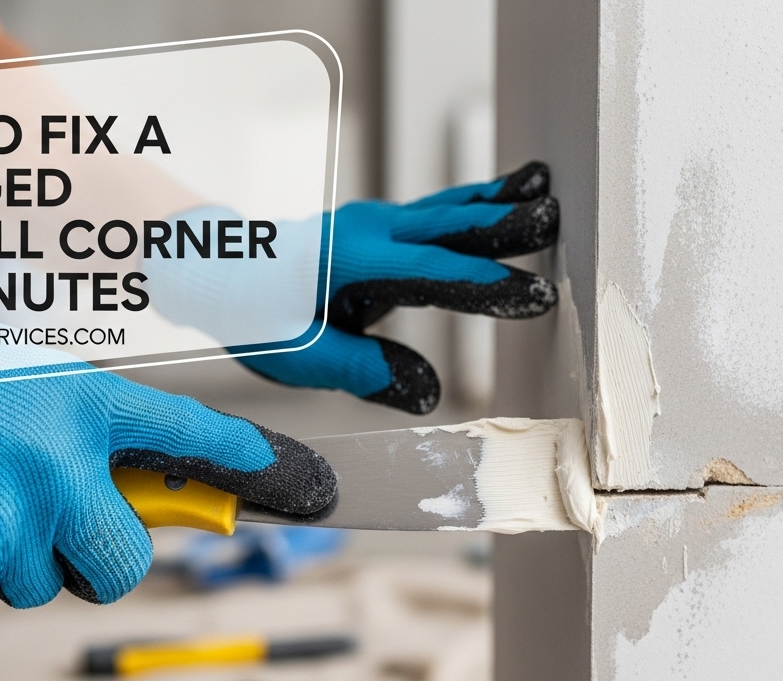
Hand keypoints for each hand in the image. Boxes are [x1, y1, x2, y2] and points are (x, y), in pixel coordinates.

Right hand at [0, 264, 334, 622]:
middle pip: (121, 561)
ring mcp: (4, 518)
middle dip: (95, 560)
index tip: (301, 480)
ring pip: (40, 586)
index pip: (186, 434)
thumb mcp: (5, 372)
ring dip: (7, 562)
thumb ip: (71, 424)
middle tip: (51, 528)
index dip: (248, 463)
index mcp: (74, 401)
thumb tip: (124, 484)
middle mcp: (54, 461)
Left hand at [240, 162, 559, 412]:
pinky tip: (509, 194)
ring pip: (448, 210)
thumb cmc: (260, 316)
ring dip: (497, 201)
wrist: (227, 273)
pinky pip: (439, 211)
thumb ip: (364, 370)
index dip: (485, 286)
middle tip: (554, 217)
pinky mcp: (386, 227)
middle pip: (449, 227)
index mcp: (353, 262)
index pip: (432, 274)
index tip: (533, 294)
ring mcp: (380, 223)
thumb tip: (427, 393)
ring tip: (543, 185)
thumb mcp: (302, 356)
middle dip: (504, 224)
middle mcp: (371, 232)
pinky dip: (476, 203)